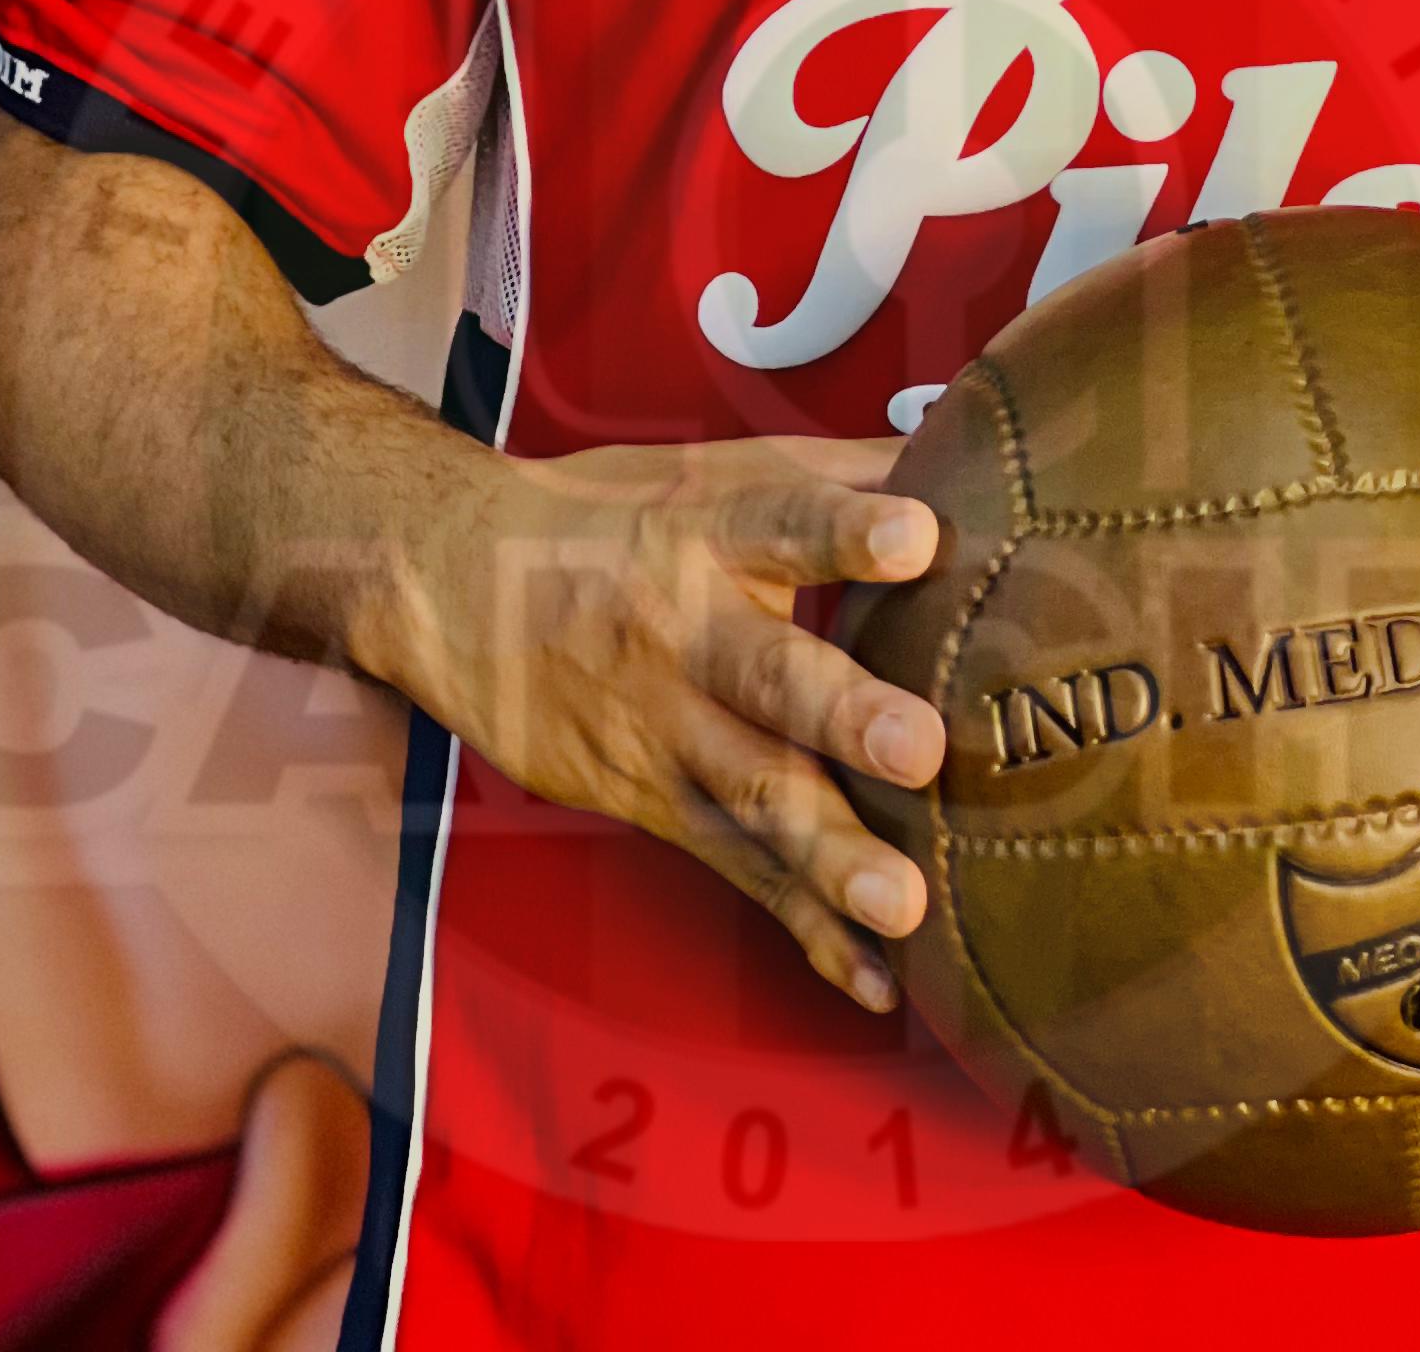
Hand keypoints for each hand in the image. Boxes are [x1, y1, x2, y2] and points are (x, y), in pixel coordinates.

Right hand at [380, 433, 942, 1014]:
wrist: (448, 580)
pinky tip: (869, 975)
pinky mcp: (649, 801)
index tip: (916, 536)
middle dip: (845, 715)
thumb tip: (970, 444)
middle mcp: (685, 631)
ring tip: (903, 901)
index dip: (848, 530)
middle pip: (767, 675)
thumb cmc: (613, 515)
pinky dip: (801, 925)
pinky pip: (736, 867)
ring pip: (751, 794)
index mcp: (712, 528)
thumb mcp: (718, 467)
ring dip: (830, 855)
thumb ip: (846, 465)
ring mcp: (662, 727)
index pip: (784, 519)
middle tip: (920, 747)